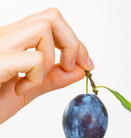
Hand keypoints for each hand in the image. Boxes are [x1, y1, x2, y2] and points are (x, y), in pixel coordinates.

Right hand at [0, 8, 93, 123]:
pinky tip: (19, 89)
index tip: (86, 64)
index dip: (76, 42)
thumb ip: (53, 79)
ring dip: (52, 59)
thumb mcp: (28, 90)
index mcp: (13, 40)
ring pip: (44, 28)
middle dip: (73, 43)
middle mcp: (4, 36)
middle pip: (52, 17)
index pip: (52, 23)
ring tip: (35, 82)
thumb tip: (81, 69)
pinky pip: (32, 58)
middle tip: (70, 68)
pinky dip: (36, 77)